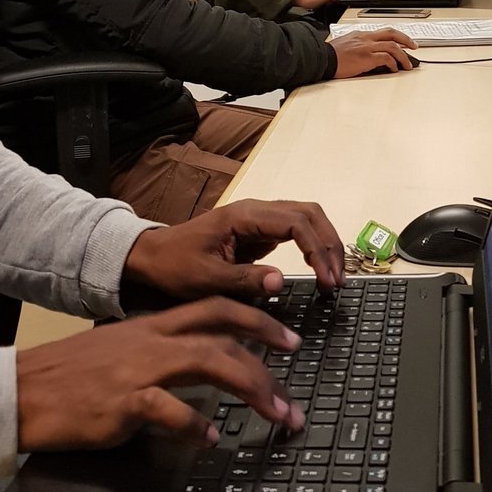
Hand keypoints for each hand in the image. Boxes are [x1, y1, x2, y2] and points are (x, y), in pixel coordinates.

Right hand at [15, 297, 304, 451]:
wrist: (24, 389)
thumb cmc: (72, 374)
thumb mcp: (123, 348)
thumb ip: (161, 351)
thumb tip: (200, 364)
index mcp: (154, 325)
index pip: (216, 308)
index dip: (257, 319)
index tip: (288, 336)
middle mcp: (153, 340)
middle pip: (223, 334)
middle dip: (267, 356)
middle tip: (295, 383)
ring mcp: (139, 368)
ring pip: (208, 362)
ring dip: (250, 387)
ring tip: (277, 413)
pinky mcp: (123, 401)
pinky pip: (169, 410)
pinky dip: (194, 425)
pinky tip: (210, 440)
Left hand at [123, 198, 345, 296]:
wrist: (153, 257)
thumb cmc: (175, 266)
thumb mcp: (206, 279)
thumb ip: (245, 280)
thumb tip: (281, 281)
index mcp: (244, 216)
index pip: (295, 222)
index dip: (316, 249)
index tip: (327, 280)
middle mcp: (256, 210)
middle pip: (308, 213)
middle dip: (329, 244)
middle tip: (338, 281)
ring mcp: (259, 219)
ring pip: (306, 218)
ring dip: (325, 243)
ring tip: (334, 277)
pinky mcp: (260, 232)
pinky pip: (296, 231)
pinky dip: (313, 247)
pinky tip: (319, 271)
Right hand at [330, 27, 418, 77]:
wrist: (322, 59)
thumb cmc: (330, 56)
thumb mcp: (345, 45)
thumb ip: (358, 47)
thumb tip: (370, 56)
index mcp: (361, 34)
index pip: (383, 32)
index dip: (396, 36)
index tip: (403, 42)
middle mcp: (366, 38)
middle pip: (392, 33)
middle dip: (406, 40)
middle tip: (414, 47)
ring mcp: (367, 47)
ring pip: (392, 46)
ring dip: (403, 56)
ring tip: (407, 65)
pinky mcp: (366, 57)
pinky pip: (386, 58)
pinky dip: (393, 63)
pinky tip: (394, 69)